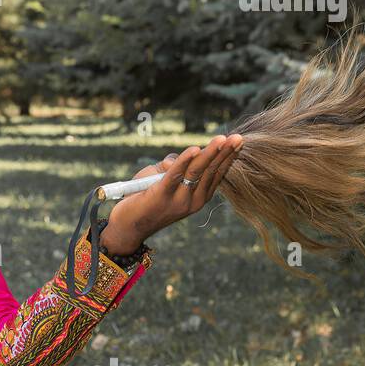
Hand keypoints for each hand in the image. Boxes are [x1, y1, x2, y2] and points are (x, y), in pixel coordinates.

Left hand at [99, 133, 243, 254]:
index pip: (216, 174)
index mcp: (197, 198)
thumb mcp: (161, 179)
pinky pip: (175, 175)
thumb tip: (183, 153)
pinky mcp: (162, 196)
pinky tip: (194, 149)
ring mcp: (179, 200)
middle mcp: (193, 201)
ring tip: (222, 139)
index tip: (236, 141)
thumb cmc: (143, 200)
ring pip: (197, 171)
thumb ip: (173, 165)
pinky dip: (184, 160)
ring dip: (210, 153)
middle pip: (211, 171)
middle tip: (238, 137)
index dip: (226, 157)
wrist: (126, 228)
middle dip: (225, 152)